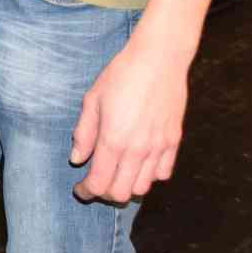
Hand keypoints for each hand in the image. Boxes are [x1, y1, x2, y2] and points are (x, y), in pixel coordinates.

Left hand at [69, 32, 190, 204]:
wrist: (159, 58)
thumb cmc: (122, 74)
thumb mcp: (93, 99)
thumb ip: (84, 133)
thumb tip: (77, 159)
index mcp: (113, 140)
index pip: (99, 184)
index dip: (86, 192)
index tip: (80, 189)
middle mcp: (138, 150)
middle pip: (121, 193)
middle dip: (104, 193)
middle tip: (96, 181)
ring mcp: (159, 147)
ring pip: (143, 188)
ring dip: (127, 186)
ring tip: (118, 173)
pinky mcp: (174, 141)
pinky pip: (163, 173)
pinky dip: (150, 176)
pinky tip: (140, 163)